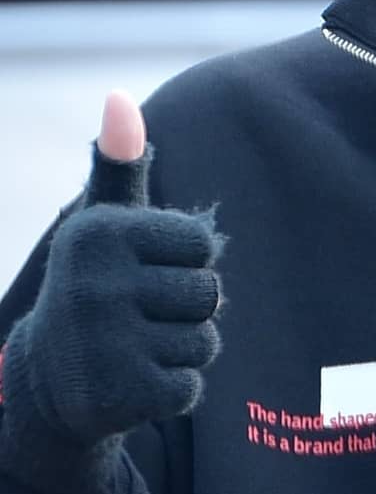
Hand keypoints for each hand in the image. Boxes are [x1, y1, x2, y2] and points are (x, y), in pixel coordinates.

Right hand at [0, 92, 225, 493]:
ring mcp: (104, 344)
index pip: (204, 245)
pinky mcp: (117, 396)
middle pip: (210, 293)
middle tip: (141, 316)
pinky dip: (175, 389)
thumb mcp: (106, 222)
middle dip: (188, 308)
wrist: (47, 381)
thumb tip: (118, 97)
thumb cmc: (98, 283)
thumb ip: (120, 164)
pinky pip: (191, 387)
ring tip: (138, 347)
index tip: (143, 270)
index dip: (186, 261)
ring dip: (183, 350)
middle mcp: (94, 285)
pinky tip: (136, 383)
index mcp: (100, 233)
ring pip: (204, 342)